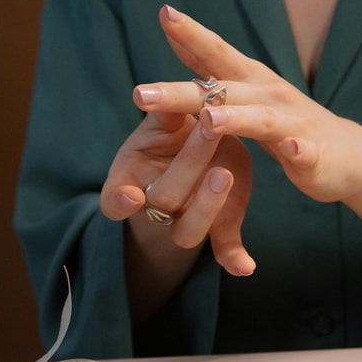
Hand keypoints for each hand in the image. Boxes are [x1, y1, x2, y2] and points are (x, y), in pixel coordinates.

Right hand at [99, 110, 255, 276]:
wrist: (199, 149)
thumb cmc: (174, 131)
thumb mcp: (165, 121)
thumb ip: (164, 115)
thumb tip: (156, 94)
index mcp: (130, 179)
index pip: (113, 199)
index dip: (119, 202)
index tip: (130, 196)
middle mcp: (154, 205)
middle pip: (165, 198)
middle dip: (187, 165)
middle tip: (208, 129)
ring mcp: (183, 220)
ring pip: (190, 230)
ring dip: (206, 206)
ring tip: (224, 174)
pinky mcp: (216, 227)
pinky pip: (222, 247)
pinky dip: (234, 257)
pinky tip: (247, 266)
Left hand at [133, 5, 361, 203]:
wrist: (351, 157)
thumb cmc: (290, 124)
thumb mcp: (248, 91)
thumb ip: (214, 67)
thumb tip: (177, 36)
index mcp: (251, 82)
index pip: (216, 54)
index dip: (191, 34)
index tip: (164, 13)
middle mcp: (270, 96)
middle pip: (222, 90)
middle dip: (182, 91)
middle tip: (140, 93)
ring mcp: (294, 124)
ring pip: (261, 120)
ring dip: (236, 118)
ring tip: (209, 119)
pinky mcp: (313, 155)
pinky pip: (304, 152)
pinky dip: (298, 150)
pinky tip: (291, 150)